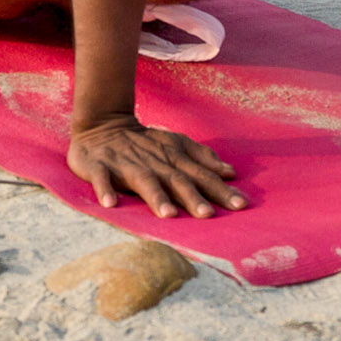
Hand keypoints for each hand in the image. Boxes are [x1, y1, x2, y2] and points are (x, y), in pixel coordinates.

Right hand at [68, 118, 245, 218]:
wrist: (103, 125)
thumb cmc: (145, 142)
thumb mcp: (176, 144)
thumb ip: (203, 158)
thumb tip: (230, 172)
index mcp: (173, 158)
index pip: (201, 175)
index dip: (221, 190)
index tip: (241, 205)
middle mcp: (154, 162)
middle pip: (176, 180)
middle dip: (192, 197)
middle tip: (208, 215)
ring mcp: (127, 164)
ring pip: (144, 181)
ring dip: (156, 197)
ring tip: (168, 215)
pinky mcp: (99, 166)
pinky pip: (101, 178)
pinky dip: (105, 189)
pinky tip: (110, 204)